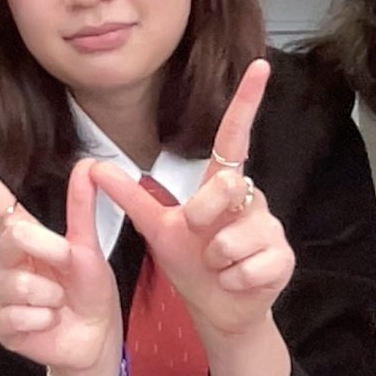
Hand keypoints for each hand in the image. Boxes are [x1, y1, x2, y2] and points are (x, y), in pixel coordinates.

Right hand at [0, 135, 122, 375]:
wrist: (95, 338)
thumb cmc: (89, 290)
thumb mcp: (89, 245)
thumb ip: (82, 207)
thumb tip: (86, 164)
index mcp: (21, 233)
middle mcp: (4, 259)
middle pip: (13, 237)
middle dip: (50, 249)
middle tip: (68, 264)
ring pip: (19, 283)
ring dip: (51, 294)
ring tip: (57, 301)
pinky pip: (19, 315)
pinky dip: (44, 319)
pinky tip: (47, 321)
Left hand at [89, 59, 295, 337]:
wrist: (217, 310)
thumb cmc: (192, 265)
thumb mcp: (156, 228)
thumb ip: (129, 196)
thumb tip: (92, 168)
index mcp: (222, 185)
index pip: (234, 136)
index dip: (246, 100)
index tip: (260, 65)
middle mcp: (250, 198)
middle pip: (224, 188)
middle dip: (202, 217)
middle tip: (201, 240)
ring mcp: (270, 228)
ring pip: (234, 236)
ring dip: (217, 260)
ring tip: (220, 266)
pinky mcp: (283, 258)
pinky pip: (250, 265)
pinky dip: (234, 279)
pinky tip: (235, 281)